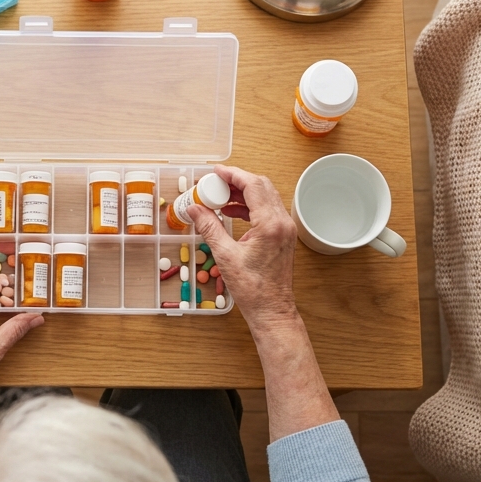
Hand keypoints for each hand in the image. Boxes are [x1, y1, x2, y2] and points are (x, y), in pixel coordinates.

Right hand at [186, 165, 298, 327]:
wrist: (272, 309)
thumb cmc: (253, 289)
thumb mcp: (225, 256)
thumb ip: (209, 227)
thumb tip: (195, 209)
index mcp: (270, 224)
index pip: (253, 186)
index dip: (233, 175)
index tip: (216, 171)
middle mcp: (282, 222)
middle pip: (261, 187)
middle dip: (237, 181)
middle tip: (215, 182)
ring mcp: (285, 229)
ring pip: (265, 197)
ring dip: (243, 193)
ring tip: (219, 197)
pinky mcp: (283, 236)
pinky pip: (267, 210)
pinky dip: (249, 206)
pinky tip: (231, 212)